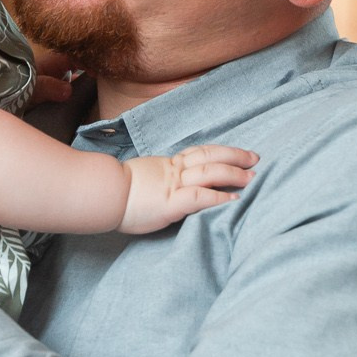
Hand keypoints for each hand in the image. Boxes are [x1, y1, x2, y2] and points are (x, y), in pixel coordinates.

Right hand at [120, 145, 257, 235]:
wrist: (102, 195)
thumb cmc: (115, 192)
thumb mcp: (141, 179)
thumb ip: (158, 180)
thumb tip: (166, 186)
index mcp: (166, 166)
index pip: (198, 154)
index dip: (219, 152)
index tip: (236, 153)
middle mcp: (173, 172)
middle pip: (209, 157)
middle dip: (234, 157)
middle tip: (254, 159)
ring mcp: (172, 186)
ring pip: (209, 173)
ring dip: (233, 174)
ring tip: (252, 178)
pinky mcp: (171, 204)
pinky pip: (200, 197)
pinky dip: (219, 197)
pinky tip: (234, 199)